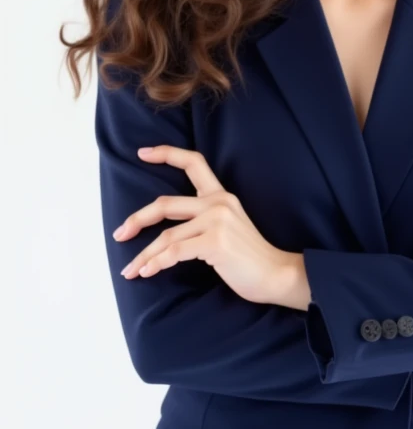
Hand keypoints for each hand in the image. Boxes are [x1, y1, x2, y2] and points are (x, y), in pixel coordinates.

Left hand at [115, 145, 288, 304]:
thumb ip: (204, 220)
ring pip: (166, 236)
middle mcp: (218, 203)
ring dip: (144, 255)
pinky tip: (147, 272)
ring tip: (131, 270)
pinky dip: (157, 263)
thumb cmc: (249, 258)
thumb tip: (167, 234)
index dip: (166, 154)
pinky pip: (175, 252)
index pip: (194, 162)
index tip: (142, 153)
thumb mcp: (228, 228)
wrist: (276, 275)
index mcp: (221, 196)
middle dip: (137, 220)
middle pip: (164, 204)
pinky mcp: (215, 241)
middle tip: (120, 234)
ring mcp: (217, 221)